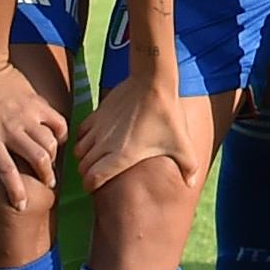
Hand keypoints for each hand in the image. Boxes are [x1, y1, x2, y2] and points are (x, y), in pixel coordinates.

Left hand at [0, 57, 65, 210]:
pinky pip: (57, 123)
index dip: (16, 192)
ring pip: (51, 144)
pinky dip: (61, 134)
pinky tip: (57, 139)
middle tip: (47, 184)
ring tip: (50, 164)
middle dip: (46, 177)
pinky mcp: (37, 103)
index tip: (20, 206)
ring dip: (53, 158)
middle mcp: (11, 131)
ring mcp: (27, 116)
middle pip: (38, 161)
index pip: (7, 172)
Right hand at [75, 72, 190, 191]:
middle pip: (83, 167)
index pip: (92, 179)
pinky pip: (80, 132)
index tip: (97, 188)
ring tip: (96, 160)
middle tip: (98, 176)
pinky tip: (96, 140)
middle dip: (88, 175)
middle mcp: (105, 144)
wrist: (153, 81)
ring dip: (84, 158)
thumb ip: (188, 167)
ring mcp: (99, 128)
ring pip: (78, 151)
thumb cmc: (167, 115)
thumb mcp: (181, 144)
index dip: (91, 187)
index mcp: (122, 156)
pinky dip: (83, 139)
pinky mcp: (97, 114)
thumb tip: (191, 184)